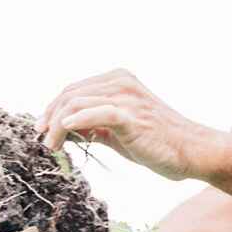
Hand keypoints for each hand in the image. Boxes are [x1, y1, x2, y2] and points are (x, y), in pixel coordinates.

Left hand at [40, 70, 217, 181]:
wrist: (191, 151)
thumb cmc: (157, 142)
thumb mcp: (118, 131)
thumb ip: (93, 126)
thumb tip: (63, 131)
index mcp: (118, 80)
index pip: (73, 90)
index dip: (52, 109)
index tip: (41, 129)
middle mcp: (121, 82)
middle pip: (70, 94)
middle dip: (49, 117)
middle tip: (41, 139)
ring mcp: (126, 97)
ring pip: (76, 104)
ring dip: (56, 126)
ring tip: (50, 146)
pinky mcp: (131, 115)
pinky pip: (95, 114)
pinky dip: (74, 122)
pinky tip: (63, 134)